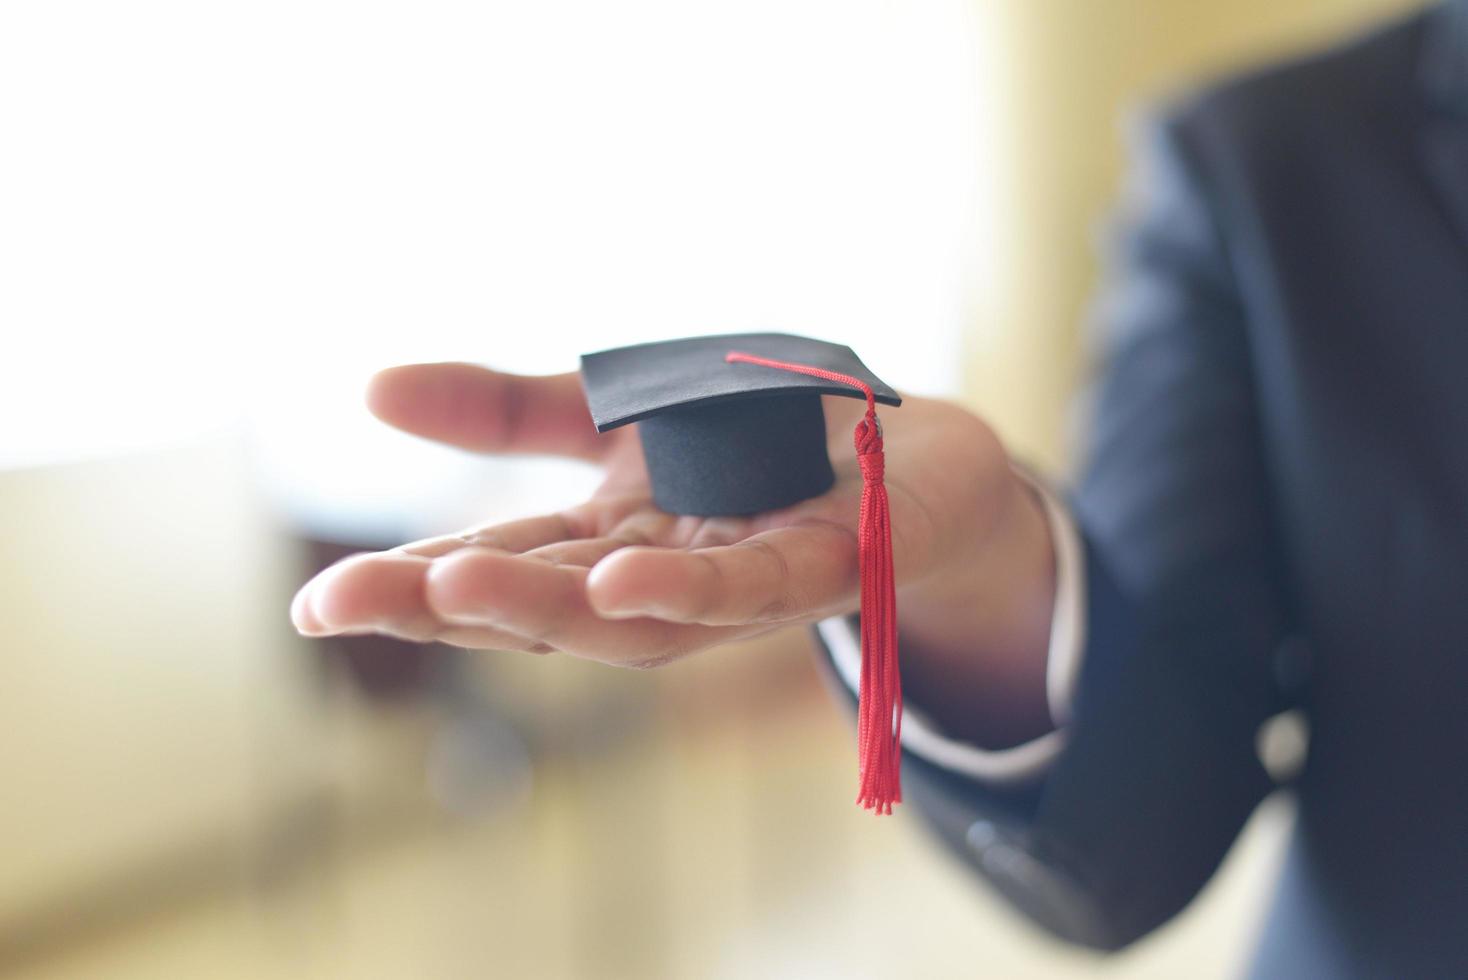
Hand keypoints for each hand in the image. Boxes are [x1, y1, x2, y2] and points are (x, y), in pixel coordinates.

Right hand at [291, 362, 1055, 740]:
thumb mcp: (619, 416)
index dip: (406, 590)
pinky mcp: (821, 570)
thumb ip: (508, 414)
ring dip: (543, 608)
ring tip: (451, 590)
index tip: (313, 607)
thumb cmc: (760, 447)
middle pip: (541, 607)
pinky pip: (749, 590)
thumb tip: (371, 391)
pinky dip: (683, 590)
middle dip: (443, 610)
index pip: (492, 570)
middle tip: (340, 606)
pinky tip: (621, 577)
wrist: (913, 457)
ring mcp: (735, 589)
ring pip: (631, 621)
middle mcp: (657, 581)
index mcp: (603, 544)